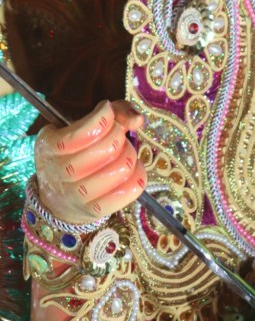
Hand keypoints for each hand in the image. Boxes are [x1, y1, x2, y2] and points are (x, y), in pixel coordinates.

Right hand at [34, 100, 146, 223]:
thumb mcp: (80, 125)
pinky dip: (138, 174)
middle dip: (120, 135)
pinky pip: (130, 189)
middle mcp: (61, 171)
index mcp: (51, 146)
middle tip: (115, 135)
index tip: (107, 110)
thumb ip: (113, 111)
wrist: (57, 197)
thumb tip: (137, 119)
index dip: (106, 116)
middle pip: (110, 147)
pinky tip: (131, 169)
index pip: (87, 130)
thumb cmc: (75, 152)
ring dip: (130, 155)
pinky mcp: (95, 210)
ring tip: (122, 153)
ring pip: (122, 167)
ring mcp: (77, 194)